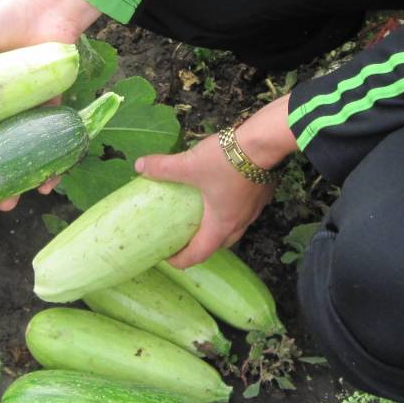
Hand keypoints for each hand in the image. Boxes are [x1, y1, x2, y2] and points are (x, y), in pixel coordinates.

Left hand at [136, 95, 295, 267]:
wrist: (264, 142)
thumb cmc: (226, 160)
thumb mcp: (188, 164)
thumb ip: (163, 168)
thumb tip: (139, 166)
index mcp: (221, 224)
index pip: (200, 254)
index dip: (182, 260)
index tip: (168, 257)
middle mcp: (241, 221)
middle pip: (219, 244)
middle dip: (201, 245)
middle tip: (184, 238)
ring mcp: (255, 208)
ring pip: (234, 227)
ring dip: (218, 227)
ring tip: (202, 216)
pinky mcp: (262, 192)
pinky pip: (244, 209)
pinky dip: (231, 209)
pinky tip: (223, 192)